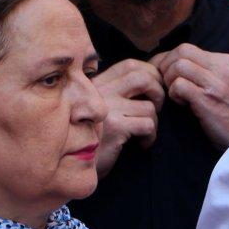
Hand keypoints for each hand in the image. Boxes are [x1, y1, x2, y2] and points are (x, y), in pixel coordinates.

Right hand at [92, 59, 164, 176]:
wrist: (70, 164)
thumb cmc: (90, 135)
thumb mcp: (98, 107)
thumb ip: (115, 91)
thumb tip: (151, 79)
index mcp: (97, 83)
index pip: (129, 64)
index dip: (150, 73)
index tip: (154, 89)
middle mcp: (101, 92)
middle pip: (143, 77)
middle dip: (158, 91)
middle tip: (157, 107)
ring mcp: (107, 109)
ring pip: (148, 106)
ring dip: (154, 120)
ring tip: (145, 130)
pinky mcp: (115, 128)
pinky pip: (147, 125)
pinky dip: (151, 136)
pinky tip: (142, 143)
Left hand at [151, 44, 228, 149]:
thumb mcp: (227, 84)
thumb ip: (207, 72)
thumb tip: (177, 64)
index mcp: (225, 61)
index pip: (188, 48)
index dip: (168, 58)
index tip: (161, 71)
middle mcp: (222, 67)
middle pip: (182, 51)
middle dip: (165, 65)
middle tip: (162, 82)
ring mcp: (216, 82)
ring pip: (178, 65)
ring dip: (169, 80)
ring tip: (175, 94)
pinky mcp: (207, 98)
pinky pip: (179, 85)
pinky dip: (174, 94)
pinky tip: (182, 104)